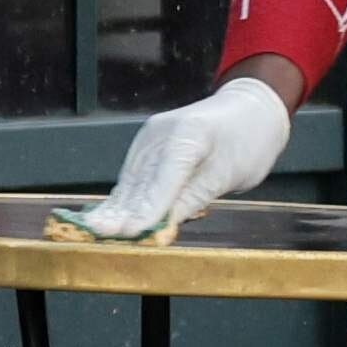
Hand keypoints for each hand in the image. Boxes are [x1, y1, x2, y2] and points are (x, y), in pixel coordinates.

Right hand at [75, 71, 288, 244]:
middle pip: (140, 180)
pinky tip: (106, 218)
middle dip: (122, 211)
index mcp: (188, 134)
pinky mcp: (146, 148)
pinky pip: (133, 178)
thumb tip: (164, 227)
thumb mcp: (229, 173)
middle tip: (103, 237)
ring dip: (115, 207)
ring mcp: (150, 139)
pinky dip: (122, 199)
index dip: (147, 207)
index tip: (133, 232)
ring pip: (131, 180)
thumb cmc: (248, 139)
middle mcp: (161, 133)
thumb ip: (193, 197)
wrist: (251, 110)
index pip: (164, 178)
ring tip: (96, 232)